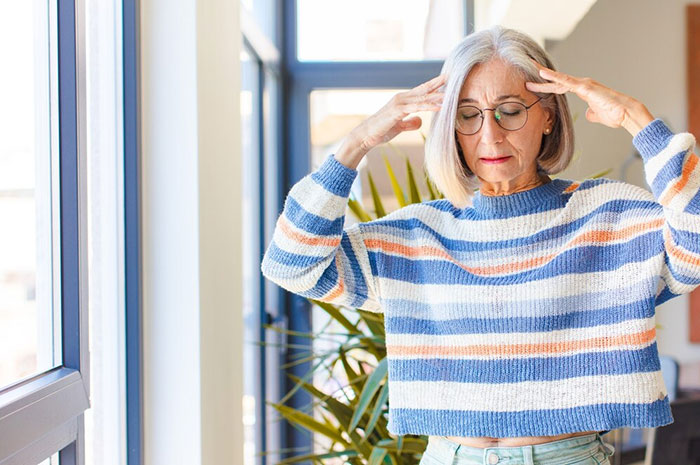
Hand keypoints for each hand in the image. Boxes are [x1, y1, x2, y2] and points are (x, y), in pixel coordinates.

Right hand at [352, 74, 445, 151]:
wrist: (366, 135)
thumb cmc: (381, 131)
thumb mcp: (399, 126)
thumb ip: (410, 122)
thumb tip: (420, 120)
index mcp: (402, 101)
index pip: (420, 91)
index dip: (433, 86)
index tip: (445, 81)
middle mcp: (401, 99)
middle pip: (423, 89)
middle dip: (437, 84)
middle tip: (451, 77)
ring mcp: (399, 103)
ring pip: (422, 98)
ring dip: (436, 96)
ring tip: (450, 94)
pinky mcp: (398, 111)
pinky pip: (417, 107)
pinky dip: (429, 106)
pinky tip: (440, 106)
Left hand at [524, 60, 653, 135]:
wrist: (626, 114)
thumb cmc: (615, 115)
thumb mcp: (596, 115)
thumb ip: (590, 114)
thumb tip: (587, 114)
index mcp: (583, 90)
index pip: (559, 86)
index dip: (546, 85)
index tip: (532, 84)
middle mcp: (582, 85)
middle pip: (556, 80)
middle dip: (541, 76)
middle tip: (526, 68)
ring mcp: (584, 84)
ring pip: (559, 78)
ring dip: (544, 74)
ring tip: (530, 67)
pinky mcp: (585, 87)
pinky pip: (566, 81)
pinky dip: (554, 77)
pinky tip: (543, 73)